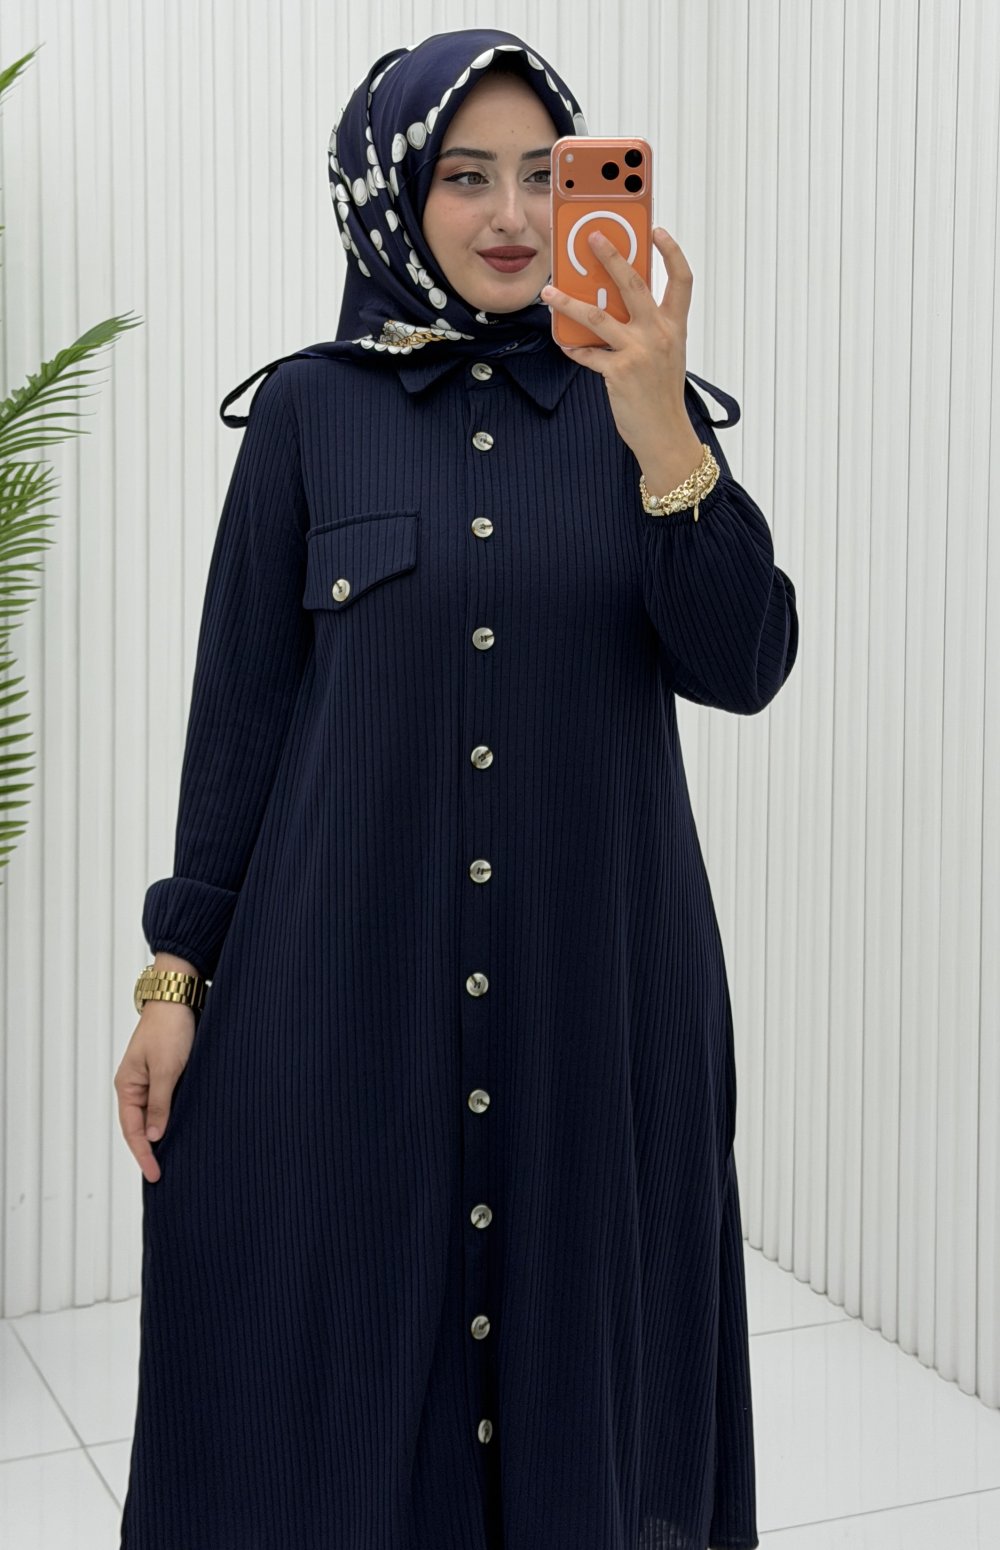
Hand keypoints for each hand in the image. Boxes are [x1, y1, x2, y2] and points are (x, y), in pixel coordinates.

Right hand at [114, 1002, 195, 1182]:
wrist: (179, 997)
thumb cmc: (170, 1028)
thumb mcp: (166, 1069)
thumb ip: (160, 1104)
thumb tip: (153, 1136)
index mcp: (128, 1085)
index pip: (133, 1130)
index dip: (143, 1154)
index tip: (155, 1174)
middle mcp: (136, 1085)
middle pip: (141, 1127)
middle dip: (151, 1150)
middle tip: (164, 1175)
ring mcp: (151, 1079)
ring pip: (155, 1115)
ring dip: (163, 1135)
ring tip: (175, 1159)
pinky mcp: (167, 1072)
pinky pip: (167, 1102)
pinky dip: (173, 1118)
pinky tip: (184, 1130)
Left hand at [541, 227, 693, 459]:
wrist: (664, 434)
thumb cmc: (661, 395)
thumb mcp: (665, 355)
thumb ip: (647, 328)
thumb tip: (614, 306)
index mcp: (674, 327)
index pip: (681, 280)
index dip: (671, 252)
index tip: (657, 231)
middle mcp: (658, 334)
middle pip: (633, 284)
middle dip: (611, 255)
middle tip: (592, 237)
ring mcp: (639, 352)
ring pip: (598, 315)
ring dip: (568, 302)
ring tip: (549, 292)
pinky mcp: (619, 371)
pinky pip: (587, 352)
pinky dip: (573, 347)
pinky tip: (563, 341)